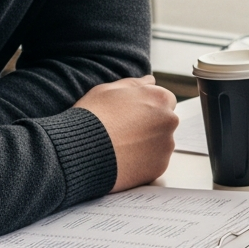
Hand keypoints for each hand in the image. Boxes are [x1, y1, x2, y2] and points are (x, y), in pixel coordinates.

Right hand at [74, 76, 178, 190]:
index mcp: (160, 99)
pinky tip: (122, 160)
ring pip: (160, 143)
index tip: (130, 114)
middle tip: (123, 132)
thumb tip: (149, 80)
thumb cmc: (91, 117)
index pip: (165, 100)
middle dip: (149, 125)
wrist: (78, 151)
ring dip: (147, 145)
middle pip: (164, 122)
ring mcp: (166, 146)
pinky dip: (142, 162)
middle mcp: (169, 121)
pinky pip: (154, 162)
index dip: (147, 107)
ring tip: (120, 147)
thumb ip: (134, 84)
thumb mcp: (107, 90)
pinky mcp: (159, 167)